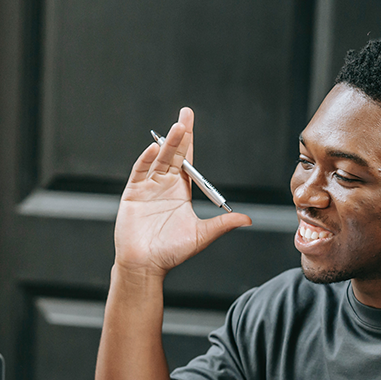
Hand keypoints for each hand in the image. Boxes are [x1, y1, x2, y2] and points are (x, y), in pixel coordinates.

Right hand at [114, 107, 250, 277]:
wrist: (145, 265)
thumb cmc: (171, 253)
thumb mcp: (201, 236)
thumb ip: (222, 224)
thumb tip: (247, 219)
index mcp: (181, 192)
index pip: (187, 161)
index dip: (190, 142)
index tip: (191, 123)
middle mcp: (164, 185)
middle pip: (174, 154)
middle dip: (180, 134)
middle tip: (186, 114)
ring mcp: (148, 188)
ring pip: (159, 160)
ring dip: (167, 144)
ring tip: (177, 128)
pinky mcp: (133, 194)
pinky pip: (140, 172)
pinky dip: (147, 160)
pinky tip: (155, 149)